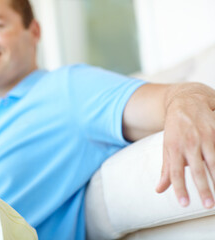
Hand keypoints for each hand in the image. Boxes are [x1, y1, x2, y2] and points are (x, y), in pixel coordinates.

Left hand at [156, 83, 214, 208]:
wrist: (186, 101)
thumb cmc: (176, 130)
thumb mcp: (167, 147)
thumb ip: (166, 169)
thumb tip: (159, 190)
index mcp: (174, 148)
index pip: (175, 172)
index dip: (180, 188)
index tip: (184, 204)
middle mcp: (189, 142)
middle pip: (196, 169)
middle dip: (203, 188)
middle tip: (208, 205)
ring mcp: (205, 135)